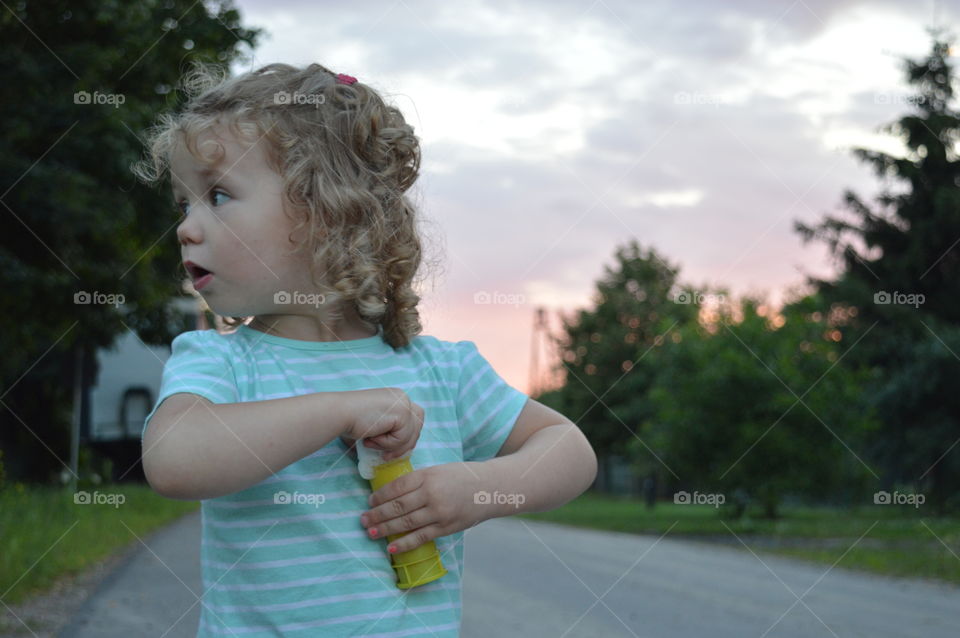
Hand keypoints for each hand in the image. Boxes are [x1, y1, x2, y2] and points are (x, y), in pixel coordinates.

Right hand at [342, 388, 423, 461]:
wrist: (340, 413)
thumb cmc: (350, 420)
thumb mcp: (376, 426)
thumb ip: (389, 432)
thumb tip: (398, 451)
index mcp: (396, 398)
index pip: (413, 420)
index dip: (405, 437)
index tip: (390, 450)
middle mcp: (403, 398)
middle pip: (416, 427)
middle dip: (404, 445)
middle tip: (387, 455)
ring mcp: (404, 404)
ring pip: (410, 435)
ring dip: (391, 446)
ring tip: (371, 443)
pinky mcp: (402, 413)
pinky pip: (402, 438)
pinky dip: (386, 443)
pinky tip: (371, 438)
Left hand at [359, 462, 493, 552]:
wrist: (490, 489)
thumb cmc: (462, 477)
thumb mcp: (438, 470)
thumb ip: (418, 480)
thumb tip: (392, 492)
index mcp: (428, 476)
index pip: (397, 487)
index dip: (380, 496)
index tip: (369, 501)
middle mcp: (431, 494)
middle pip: (398, 506)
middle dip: (377, 514)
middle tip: (362, 520)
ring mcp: (439, 512)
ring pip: (405, 522)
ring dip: (385, 529)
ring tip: (371, 532)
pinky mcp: (446, 527)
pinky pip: (421, 537)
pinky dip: (404, 543)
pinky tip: (391, 546)